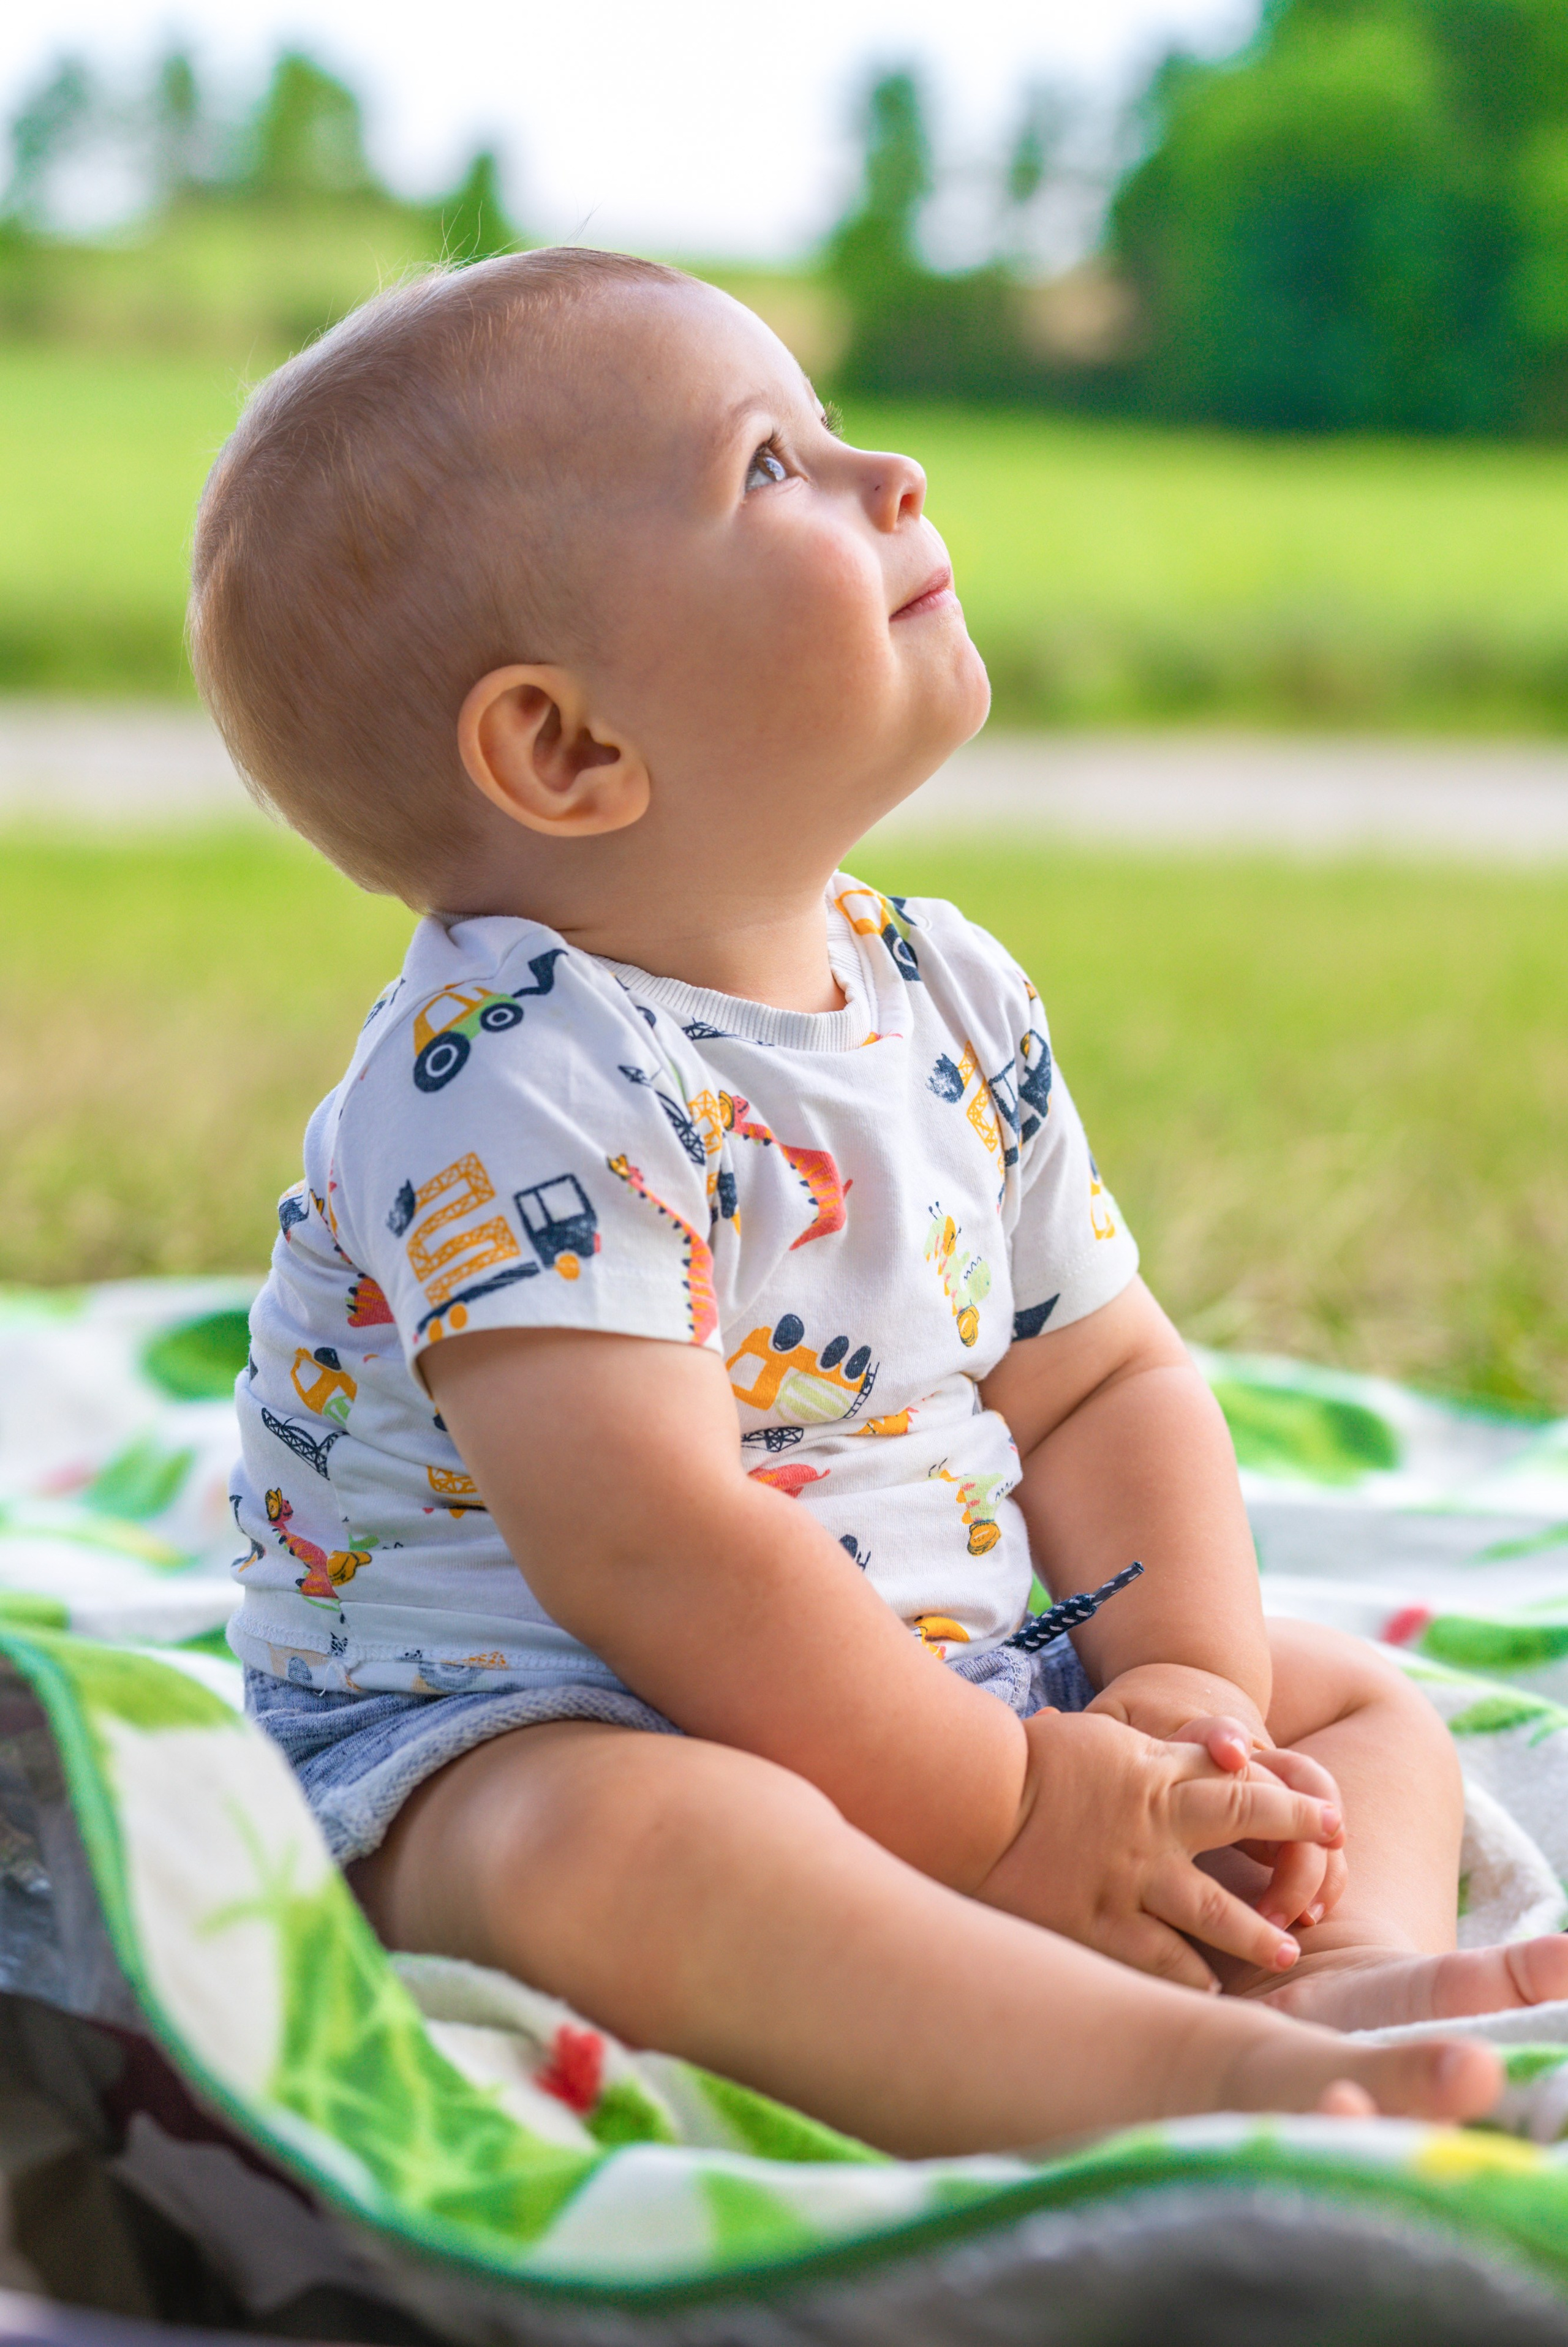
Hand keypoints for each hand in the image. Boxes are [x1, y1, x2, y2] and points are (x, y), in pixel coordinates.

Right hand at [975, 1705, 1343, 1990]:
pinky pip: (1159, 1959)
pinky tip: (1208, 1992)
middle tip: (1324, 1889)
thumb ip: (1155, 1756)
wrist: (975, 1797)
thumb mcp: (1105, 1740)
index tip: (1333, 1822)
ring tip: (1284, 1951)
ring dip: (1255, 1935)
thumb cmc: (1032, 1760)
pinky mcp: (1102, 1924)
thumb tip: (1210, 1753)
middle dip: (1297, 1856)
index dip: (1295, 1807)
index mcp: (1159, 1774)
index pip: (1247, 1786)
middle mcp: (1159, 1825)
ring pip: (1215, 1912)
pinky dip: (1188, 1976)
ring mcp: (1133, 1878)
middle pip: (1246, 1833)